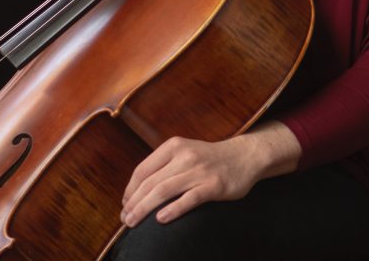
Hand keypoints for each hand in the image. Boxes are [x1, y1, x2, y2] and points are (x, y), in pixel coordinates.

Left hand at [120, 124, 301, 227]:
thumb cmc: (208, 159)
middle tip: (125, 219)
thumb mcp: (184, 152)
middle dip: (134, 202)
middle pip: (151, 182)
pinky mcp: (213, 185)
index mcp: (173, 146)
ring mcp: (199, 170)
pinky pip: (189, 199)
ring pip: (164, 191)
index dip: (130, 189)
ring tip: (133, 222)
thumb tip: (138, 189)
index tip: (124, 204)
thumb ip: (164, 165)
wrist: (243, 156)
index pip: (143, 169)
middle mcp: (184, 156)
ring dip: (145, 208)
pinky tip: (161, 220)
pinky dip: (173, 209)